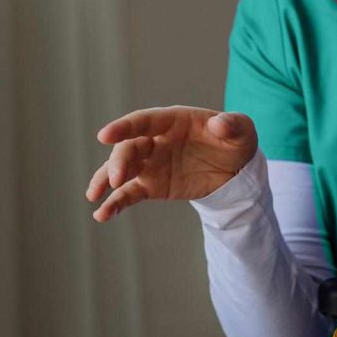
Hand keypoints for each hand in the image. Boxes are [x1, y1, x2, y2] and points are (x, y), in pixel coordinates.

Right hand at [85, 106, 256, 221]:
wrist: (235, 169)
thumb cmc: (235, 141)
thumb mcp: (242, 131)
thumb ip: (232, 125)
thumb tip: (219, 126)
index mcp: (173, 121)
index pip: (143, 121)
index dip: (124, 127)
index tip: (104, 136)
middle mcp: (155, 140)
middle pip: (129, 148)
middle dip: (119, 162)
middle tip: (117, 180)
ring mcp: (151, 163)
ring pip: (121, 169)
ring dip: (106, 180)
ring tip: (94, 197)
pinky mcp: (152, 185)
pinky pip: (129, 194)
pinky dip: (115, 203)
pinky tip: (102, 215)